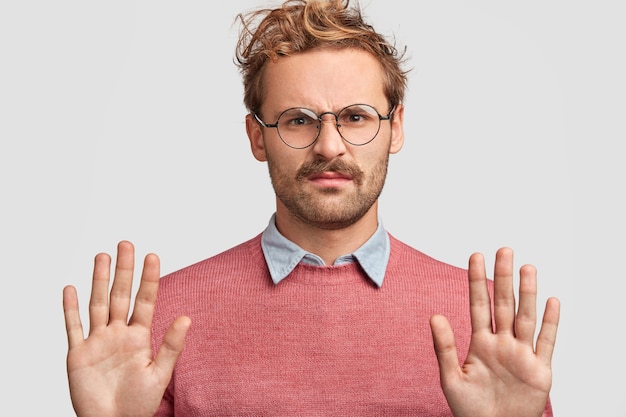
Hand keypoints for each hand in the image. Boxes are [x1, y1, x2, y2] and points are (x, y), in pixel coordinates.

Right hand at [63, 241, 190, 416]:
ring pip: (98, 304)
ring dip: (99, 281)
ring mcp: (98, 342)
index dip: (149, 279)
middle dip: (123, 270)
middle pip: (120, 295)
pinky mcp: (79, 355)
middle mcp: (118, 334)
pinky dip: (70, 309)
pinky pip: (73, 328)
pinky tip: (70, 289)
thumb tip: (187, 317)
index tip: (153, 256)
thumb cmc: (138, 404)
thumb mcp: (160, 373)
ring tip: (102, 257)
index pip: (145, 301)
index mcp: (139, 337)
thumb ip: (171, 345)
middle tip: (126, 244)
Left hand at [430, 247, 559, 416]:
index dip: (477, 281)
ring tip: (528, 268)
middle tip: (504, 250)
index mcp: (480, 343)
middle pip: (504, 304)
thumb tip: (434, 316)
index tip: (476, 256)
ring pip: (525, 317)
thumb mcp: (451, 378)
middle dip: (503, 277)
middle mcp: (503, 343)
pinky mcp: (539, 370)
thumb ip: (444, 347)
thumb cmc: (470, 409)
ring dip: (527, 293)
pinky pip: (547, 343)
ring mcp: (522, 355)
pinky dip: (551, 323)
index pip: (479, 305)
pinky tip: (553, 302)